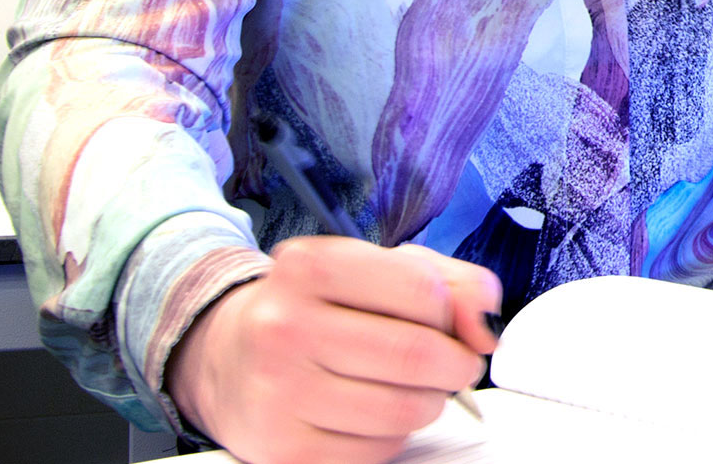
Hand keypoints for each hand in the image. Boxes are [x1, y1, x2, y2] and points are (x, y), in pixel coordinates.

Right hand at [168, 238, 502, 463]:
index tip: (451, 324)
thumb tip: (485, 324)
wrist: (227, 355)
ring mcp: (278, 389)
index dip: (453, 315)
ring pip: (403, 411)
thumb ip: (452, 283)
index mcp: (311, 266)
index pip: (424, 292)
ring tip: (410, 388)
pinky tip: (370, 413)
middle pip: (418, 356)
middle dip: (454, 367)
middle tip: (453, 366)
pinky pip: (376, 450)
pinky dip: (392, 436)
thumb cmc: (317, 308)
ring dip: (427, 404)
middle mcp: (285, 325)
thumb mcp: (380, 270)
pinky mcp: (281, 447)